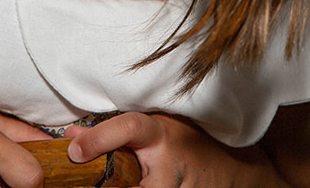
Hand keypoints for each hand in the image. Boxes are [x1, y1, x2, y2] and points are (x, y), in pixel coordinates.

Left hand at [65, 112, 278, 186]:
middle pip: (121, 181)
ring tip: (118, 178)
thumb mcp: (159, 130)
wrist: (239, 171)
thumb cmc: (193, 145)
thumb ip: (117, 133)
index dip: (99, 138)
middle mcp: (167, 164)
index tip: (74, 150)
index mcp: (161, 134)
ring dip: (122, 186)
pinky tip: (139, 185)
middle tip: (80, 180)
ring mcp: (174, 187)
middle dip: (101, 182)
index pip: (129, 127)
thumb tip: (71, 137)